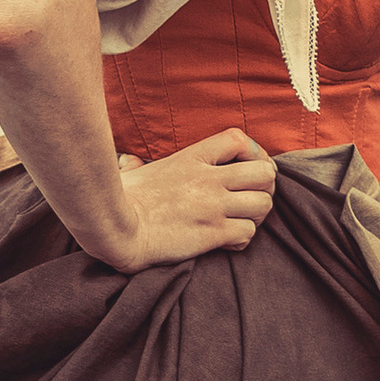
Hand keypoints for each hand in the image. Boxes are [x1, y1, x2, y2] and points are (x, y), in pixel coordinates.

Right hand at [99, 130, 277, 270]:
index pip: (238, 138)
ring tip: (240, 221)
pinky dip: (243, 239)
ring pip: (263, 204)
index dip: (252, 152)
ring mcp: (213, 205)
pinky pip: (248, 233)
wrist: (115, 228)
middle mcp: (208, 179)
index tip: (244, 168)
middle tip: (251, 199)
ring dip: (257, 215)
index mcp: (191, 157)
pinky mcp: (213, 233)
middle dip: (264, 187)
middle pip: (264, 173)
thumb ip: (139, 165)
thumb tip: (128, 163)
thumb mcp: (134, 171)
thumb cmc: (119, 200)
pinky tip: (227, 241)